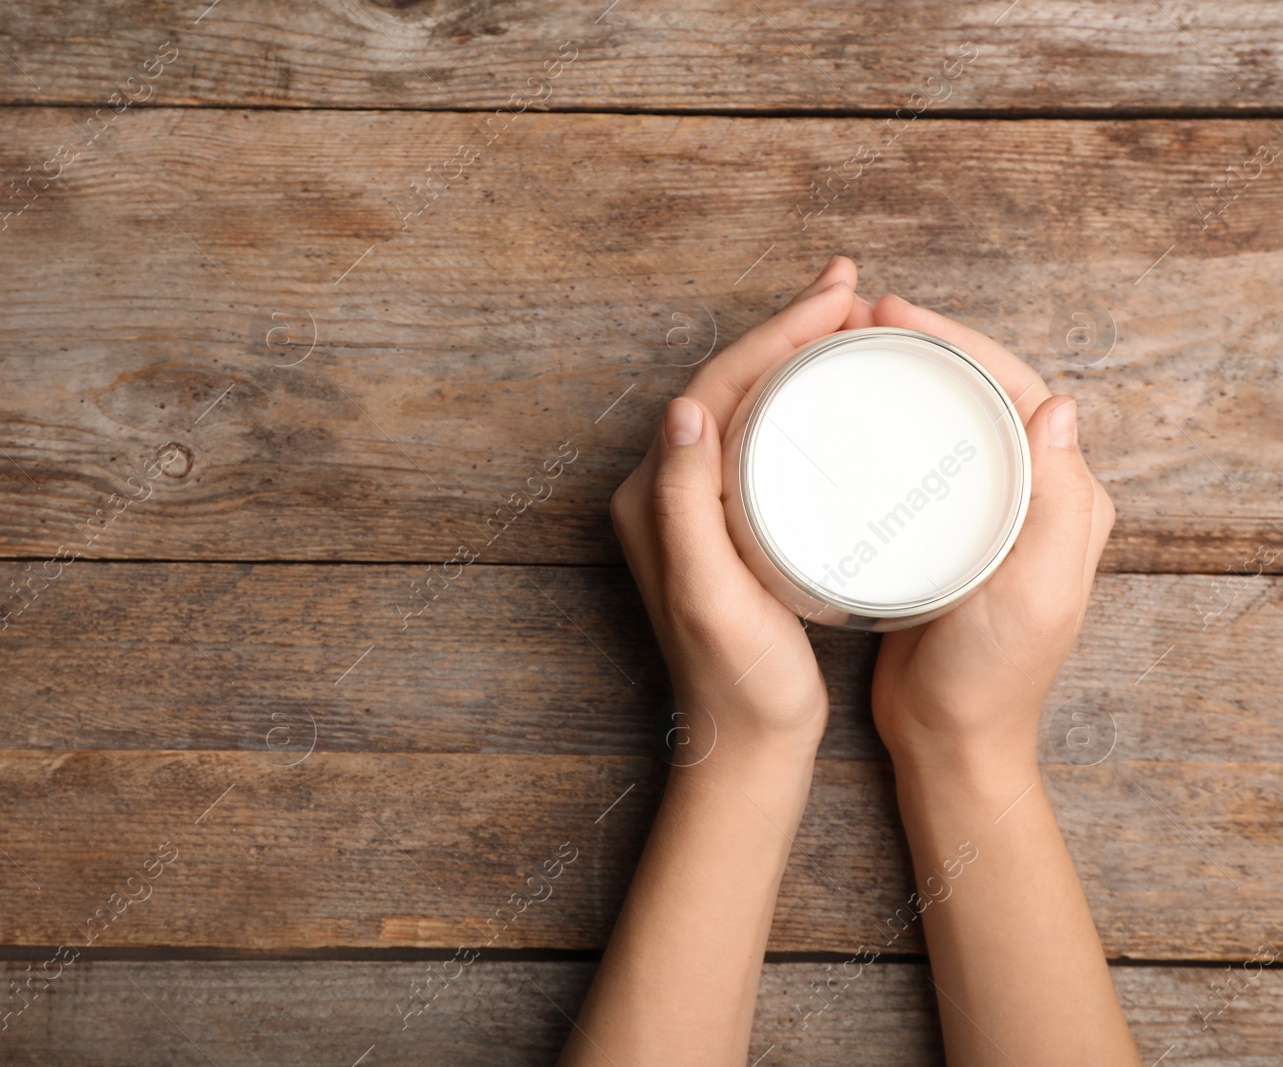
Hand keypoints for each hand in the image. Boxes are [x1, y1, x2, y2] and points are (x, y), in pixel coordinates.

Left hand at [610, 256, 874, 755]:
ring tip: (851, 319)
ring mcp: (697, 506)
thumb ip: (683, 505)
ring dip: (795, 356)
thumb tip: (684, 408)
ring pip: (748, 405)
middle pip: (730, 383)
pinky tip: (839, 393)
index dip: (774, 333)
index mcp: (653, 496)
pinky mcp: (728, 525)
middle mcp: (665, 491)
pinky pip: (763, 439)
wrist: (747, 744)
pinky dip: (800, 402)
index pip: (713, 386)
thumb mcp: (709, 593)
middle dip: (789, 328)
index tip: (835, 297)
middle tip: (851, 286)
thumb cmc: (736, 680)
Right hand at [859, 296, 1116, 770]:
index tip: (895, 314)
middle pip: (976, 392)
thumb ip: (1060, 506)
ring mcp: (979, 514)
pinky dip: (881, 427)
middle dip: (922, 345)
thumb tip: (1060, 405)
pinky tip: (839, 418)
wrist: (947, 739)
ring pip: (942, 420)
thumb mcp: (1034, 593)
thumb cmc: (991, 677)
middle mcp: (1028, 495)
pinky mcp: (936, 534)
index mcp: (1065, 498)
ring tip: (841, 351)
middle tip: (856, 318)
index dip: (958, 341)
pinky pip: (913, 460)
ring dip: (898, 378)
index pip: (1015, 388)